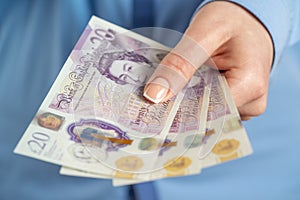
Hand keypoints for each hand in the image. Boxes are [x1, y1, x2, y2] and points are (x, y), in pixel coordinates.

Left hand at [143, 1, 272, 119]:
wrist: (247, 21)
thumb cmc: (232, 21)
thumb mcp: (204, 32)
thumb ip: (181, 62)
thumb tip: (154, 95)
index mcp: (249, 86)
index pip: (206, 113)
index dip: (176, 111)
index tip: (151, 107)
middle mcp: (252, 102)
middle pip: (206, 117)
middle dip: (178, 108)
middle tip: (154, 97)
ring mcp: (245, 106)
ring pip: (206, 115)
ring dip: (186, 103)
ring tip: (172, 89)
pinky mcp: (237, 105)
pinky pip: (211, 109)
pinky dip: (194, 99)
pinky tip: (184, 89)